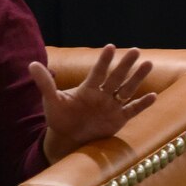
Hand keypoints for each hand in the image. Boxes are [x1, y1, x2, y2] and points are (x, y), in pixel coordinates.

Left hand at [29, 45, 156, 160]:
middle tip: (135, 50)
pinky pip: (132, 110)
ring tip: (147, 64)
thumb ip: (45, 83)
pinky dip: (142, 104)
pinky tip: (153, 96)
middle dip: (125, 65)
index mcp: (87, 88)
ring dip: (137, 78)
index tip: (110, 47)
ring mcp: (112, 106)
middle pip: (115, 77)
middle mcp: (102, 94)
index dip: (103, 61)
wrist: (67, 139)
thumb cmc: (59, 117)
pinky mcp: (119, 119)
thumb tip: (31, 64)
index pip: (97, 72)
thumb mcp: (51, 100)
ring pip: (127, 89)